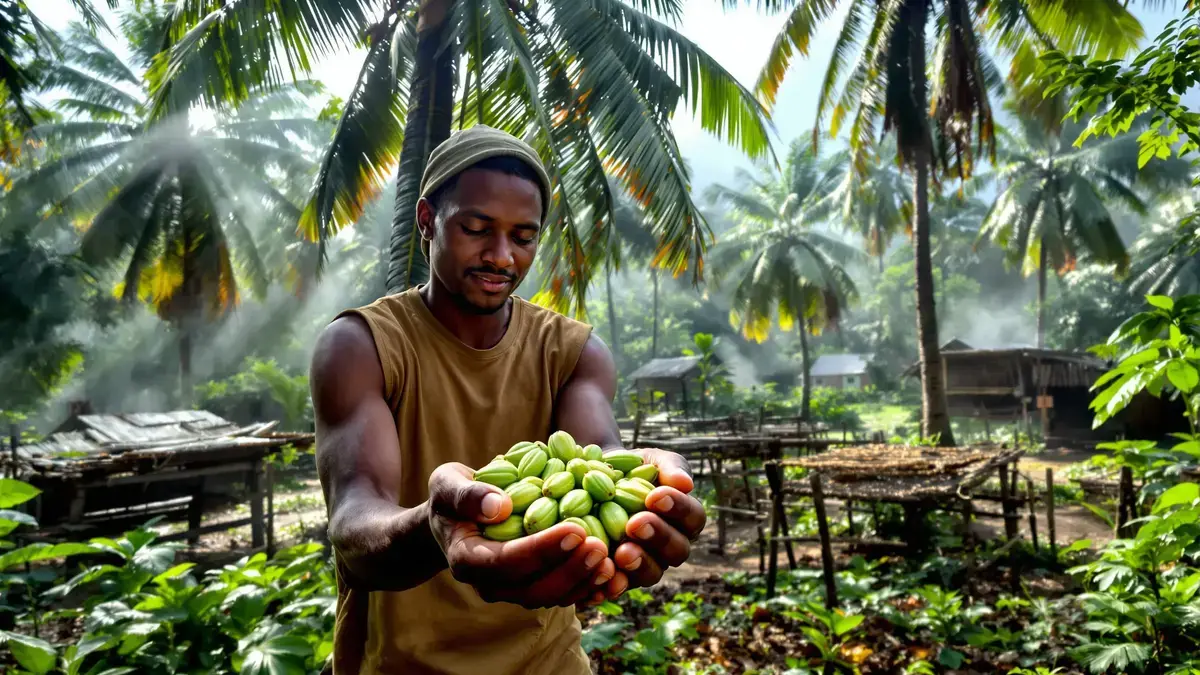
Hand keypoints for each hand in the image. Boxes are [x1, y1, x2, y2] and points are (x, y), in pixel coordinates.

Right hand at [427, 462, 616, 609]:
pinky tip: (613, 569)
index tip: (575, 529)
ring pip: (552, 597)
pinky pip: (562, 595)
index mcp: (467, 560)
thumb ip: (467, 494)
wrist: (455, 520)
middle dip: (570, 569)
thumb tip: (499, 506)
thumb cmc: (452, 496)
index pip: (507, 562)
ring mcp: (512, 592)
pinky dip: (587, 587)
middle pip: (534, 589)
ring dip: (584, 581)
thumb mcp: (448, 484)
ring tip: (612, 558)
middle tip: (601, 545)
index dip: (542, 550)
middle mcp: (490, 585)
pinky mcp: (532, 589)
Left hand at [610, 448, 705, 592]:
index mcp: (684, 519)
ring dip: (639, 564)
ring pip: (652, 573)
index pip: (692, 517)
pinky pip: (619, 586)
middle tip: (635, 524)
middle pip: (677, 550)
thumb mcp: (651, 459)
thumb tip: (686, 484)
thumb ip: (670, 467)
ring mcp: (646, 565)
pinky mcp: (619, 577)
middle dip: (657, 537)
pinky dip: (610, 584)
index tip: (655, 496)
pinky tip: (599, 575)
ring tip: (621, 552)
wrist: (595, 479)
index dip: (678, 508)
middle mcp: (669, 547)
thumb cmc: (632, 467)